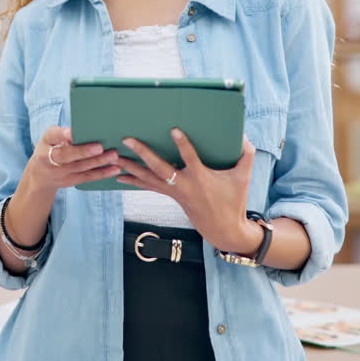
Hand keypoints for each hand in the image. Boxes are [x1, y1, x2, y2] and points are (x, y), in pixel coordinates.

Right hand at [24, 126, 120, 195]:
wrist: (40, 174)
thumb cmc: (49, 147)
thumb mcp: (49, 138)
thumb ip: (62, 133)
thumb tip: (81, 129)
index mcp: (45, 143)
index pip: (53, 138)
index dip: (63, 136)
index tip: (73, 133)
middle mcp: (50, 161)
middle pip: (68, 156)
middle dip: (84, 152)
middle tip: (101, 147)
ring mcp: (60, 174)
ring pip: (81, 168)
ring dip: (98, 162)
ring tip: (114, 156)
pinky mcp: (71, 181)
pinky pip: (88, 177)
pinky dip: (102, 173)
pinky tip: (115, 169)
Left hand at [117, 130, 263, 254]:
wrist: (223, 230)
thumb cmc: (234, 201)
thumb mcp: (244, 177)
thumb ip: (246, 154)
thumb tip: (243, 134)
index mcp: (200, 178)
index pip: (190, 158)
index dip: (182, 144)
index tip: (173, 130)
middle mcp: (183, 185)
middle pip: (159, 168)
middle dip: (142, 153)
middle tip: (127, 140)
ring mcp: (174, 192)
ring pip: (148, 178)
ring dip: (130, 167)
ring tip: (114, 156)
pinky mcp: (170, 195)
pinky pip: (149, 186)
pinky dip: (134, 181)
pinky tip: (119, 176)